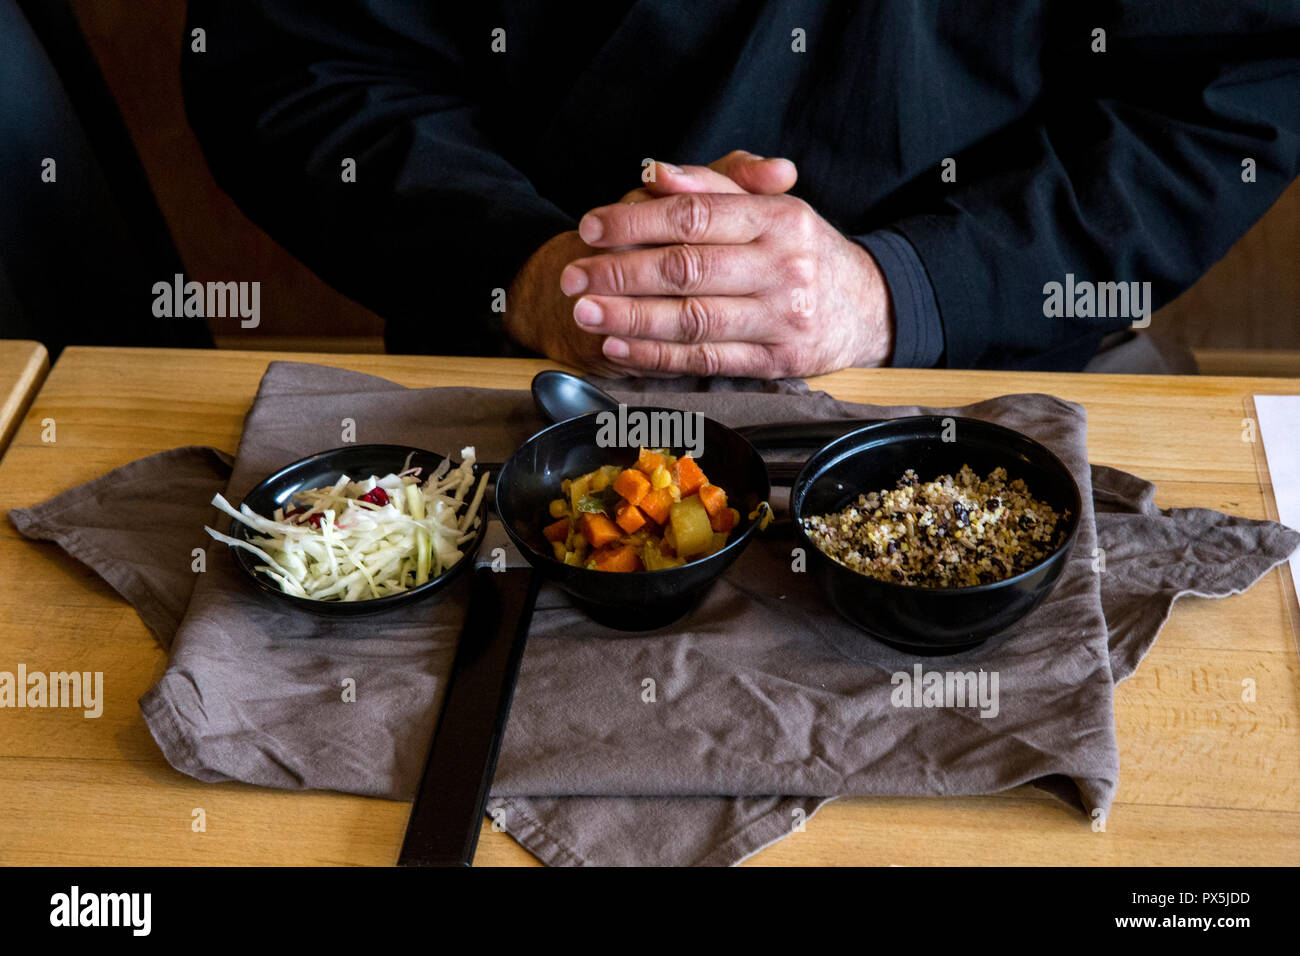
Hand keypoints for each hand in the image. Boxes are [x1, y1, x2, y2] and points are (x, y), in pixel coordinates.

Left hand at [563, 180, 894, 376]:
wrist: (870, 308)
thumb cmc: (805, 251)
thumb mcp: (772, 206)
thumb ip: (713, 186)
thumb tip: (656, 174)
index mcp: (780, 217)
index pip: (694, 215)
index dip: (635, 221)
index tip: (590, 226)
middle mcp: (784, 267)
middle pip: (686, 269)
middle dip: (620, 272)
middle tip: (574, 274)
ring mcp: (783, 319)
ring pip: (692, 319)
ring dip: (630, 317)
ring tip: (585, 312)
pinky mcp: (778, 362)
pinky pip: (706, 360)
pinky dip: (657, 356)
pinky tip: (620, 346)